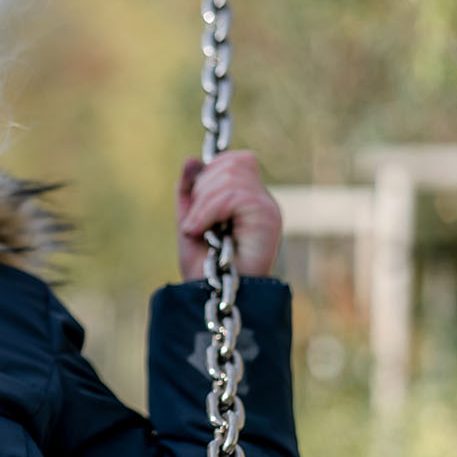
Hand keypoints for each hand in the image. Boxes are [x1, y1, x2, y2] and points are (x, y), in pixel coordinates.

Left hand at [175, 150, 281, 280]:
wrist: (212, 296)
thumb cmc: (203, 268)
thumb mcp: (189, 222)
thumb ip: (190, 192)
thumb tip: (191, 160)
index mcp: (248, 199)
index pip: (235, 160)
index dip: (210, 174)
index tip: (196, 209)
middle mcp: (262, 201)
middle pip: (233, 163)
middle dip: (203, 190)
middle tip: (196, 223)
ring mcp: (268, 208)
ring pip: (231, 175)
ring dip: (202, 204)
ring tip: (198, 231)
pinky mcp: (267, 218)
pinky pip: (233, 195)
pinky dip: (207, 213)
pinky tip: (201, 233)